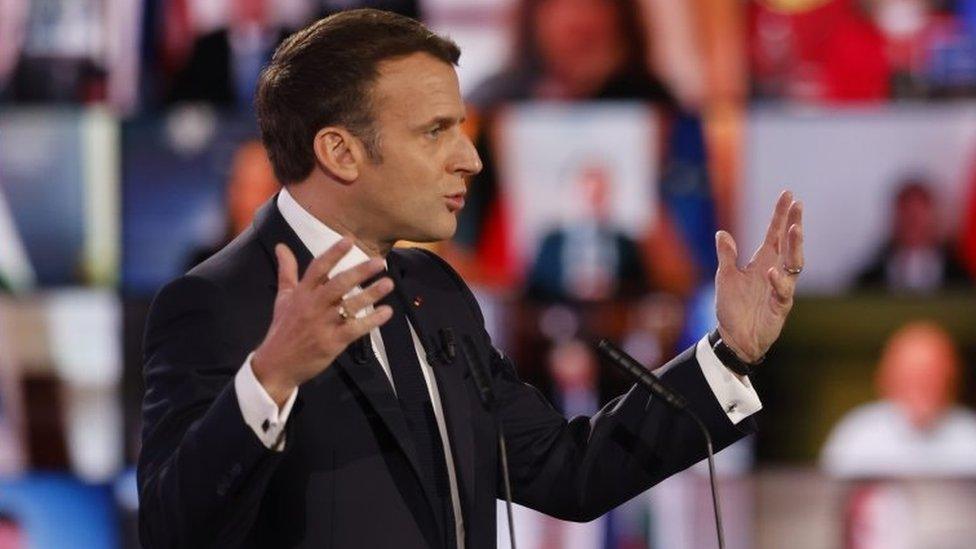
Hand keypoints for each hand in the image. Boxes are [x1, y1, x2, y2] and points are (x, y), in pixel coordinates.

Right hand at [252, 239, 393, 405]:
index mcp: (301, 293)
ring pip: (350, 306)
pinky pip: (355, 329)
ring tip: (388, 283)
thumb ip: (286, 271)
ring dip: (371, 294)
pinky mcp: (332, 342)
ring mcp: (323, 324)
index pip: (318, 268)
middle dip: (360, 272)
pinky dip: (372, 320)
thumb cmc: (283, 328)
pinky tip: (387, 312)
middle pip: (338, 284)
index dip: (334, 253)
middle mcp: (312, 306)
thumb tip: (281, 246)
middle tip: (380, 262)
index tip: (349, 240)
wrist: (276, 364)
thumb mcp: (283, 297)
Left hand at [714, 190, 803, 362]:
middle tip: (798, 205)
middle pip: (788, 244)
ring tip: (794, 229)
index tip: (789, 195)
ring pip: (794, 264)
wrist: (734, 337)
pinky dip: (778, 282)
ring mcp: (780, 288)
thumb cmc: (732, 307)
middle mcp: (775, 271)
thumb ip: (727, 256)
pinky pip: (783, 292)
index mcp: (762, 261)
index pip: (774, 234)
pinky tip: (772, 271)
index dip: (780, 215)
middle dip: (794, 224)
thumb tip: (722, 233)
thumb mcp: (725, 277)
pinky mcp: (780, 307)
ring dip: (794, 247)